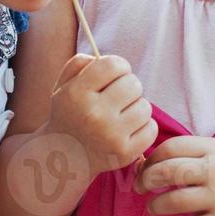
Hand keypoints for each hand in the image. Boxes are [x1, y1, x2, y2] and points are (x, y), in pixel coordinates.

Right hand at [46, 54, 155, 172]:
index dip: (118, 67)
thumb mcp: (63, 86)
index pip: (114, 64)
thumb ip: (78, 64)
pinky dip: (143, 127)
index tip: (113, 76)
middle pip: (134, 84)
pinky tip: (127, 130)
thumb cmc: (69, 115)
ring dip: (136, 108)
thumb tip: (100, 57)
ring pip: (145, 107)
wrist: (64, 158)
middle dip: (128, 87)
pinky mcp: (125, 153)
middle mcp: (93, 114)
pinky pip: (151, 128)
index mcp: (77, 93)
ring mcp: (111, 136)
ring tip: (121, 115)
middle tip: (117, 97)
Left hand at [136, 135, 214, 215]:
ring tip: (153, 207)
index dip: (150, 159)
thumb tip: (140, 165)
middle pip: (169, 171)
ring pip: (174, 201)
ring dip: (154, 206)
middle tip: (140, 188)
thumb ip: (182, 153)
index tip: (143, 169)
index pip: (170, 148)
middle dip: (146, 180)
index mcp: (212, 149)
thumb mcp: (212, 152)